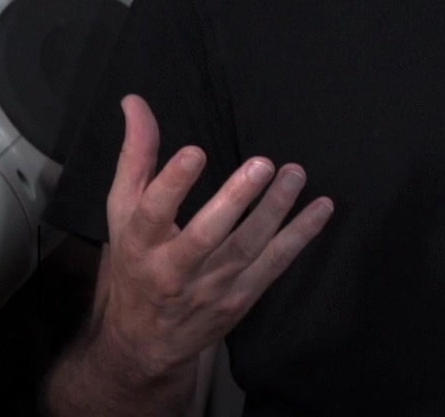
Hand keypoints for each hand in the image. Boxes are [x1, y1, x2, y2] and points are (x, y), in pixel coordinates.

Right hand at [90, 95, 332, 379]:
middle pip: (204, 237)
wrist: (143, 341)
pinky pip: (274, 264)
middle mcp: (173, 270)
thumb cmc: (134, 261)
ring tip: (295, 173)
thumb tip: (136, 102)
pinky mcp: (240, 299)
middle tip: (263, 164)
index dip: (172, 184)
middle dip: (234, 201)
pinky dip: (300, 236)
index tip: (197, 152)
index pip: (153, 213)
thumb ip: (135, 158)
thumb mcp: (123, 213)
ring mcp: (209, 288)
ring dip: (276, 210)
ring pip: (246, 248)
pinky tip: (321, 208)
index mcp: (139, 244)